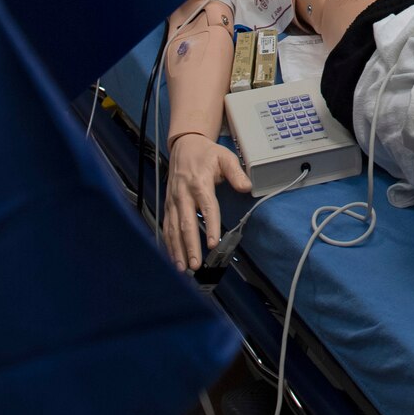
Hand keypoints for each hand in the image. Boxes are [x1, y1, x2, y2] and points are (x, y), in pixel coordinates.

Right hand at [159, 133, 250, 269]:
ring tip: (183, 268)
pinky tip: (173, 258)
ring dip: (177, 249)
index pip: (207, 207)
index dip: (211, 225)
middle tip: (196, 264)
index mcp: (199, 182)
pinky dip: (168, 243)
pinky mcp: (168, 205)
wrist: (184, 146)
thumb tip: (247, 187)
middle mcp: (183, 194)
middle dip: (190, 245)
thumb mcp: (225, 157)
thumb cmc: (206, 153)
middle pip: (186, 223)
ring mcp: (173, 201)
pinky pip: (167, 226)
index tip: (214, 243)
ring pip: (173, 228)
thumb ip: (236, 172)